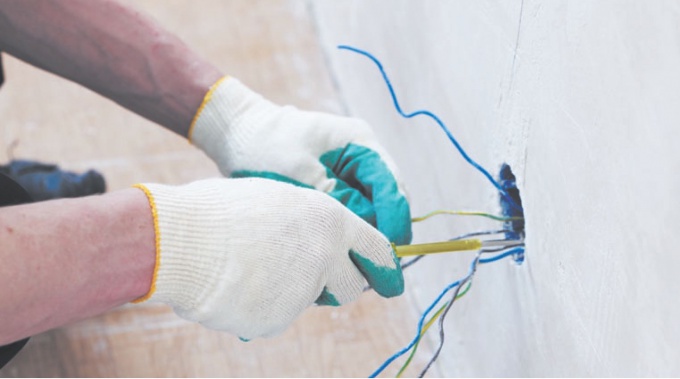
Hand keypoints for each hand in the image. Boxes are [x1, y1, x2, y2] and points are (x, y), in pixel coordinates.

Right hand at [133, 178, 403, 339]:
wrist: (179, 239)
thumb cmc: (220, 211)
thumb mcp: (276, 200)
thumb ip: (308, 225)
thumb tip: (325, 246)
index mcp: (329, 218)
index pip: (377, 249)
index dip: (386, 267)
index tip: (392, 281)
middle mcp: (325, 255)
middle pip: (353, 286)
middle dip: (340, 286)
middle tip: (312, 279)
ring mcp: (304, 289)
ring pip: (312, 300)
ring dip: (296, 292)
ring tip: (255, 268)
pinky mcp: (280, 318)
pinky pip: (280, 316)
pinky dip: (265, 306)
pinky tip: (237, 286)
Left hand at [190, 78, 411, 244]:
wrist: (237, 135)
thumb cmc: (266, 148)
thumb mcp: (303, 177)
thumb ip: (340, 203)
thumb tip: (369, 235)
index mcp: (361, 144)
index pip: (392, 188)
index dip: (395, 222)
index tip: (389, 256)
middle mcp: (363, 158)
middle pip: (387, 204)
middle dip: (379, 234)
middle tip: (370, 270)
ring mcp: (351, 173)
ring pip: (371, 213)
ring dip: (361, 237)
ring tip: (347, 266)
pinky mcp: (337, 188)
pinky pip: (352, 215)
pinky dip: (344, 234)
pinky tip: (331, 253)